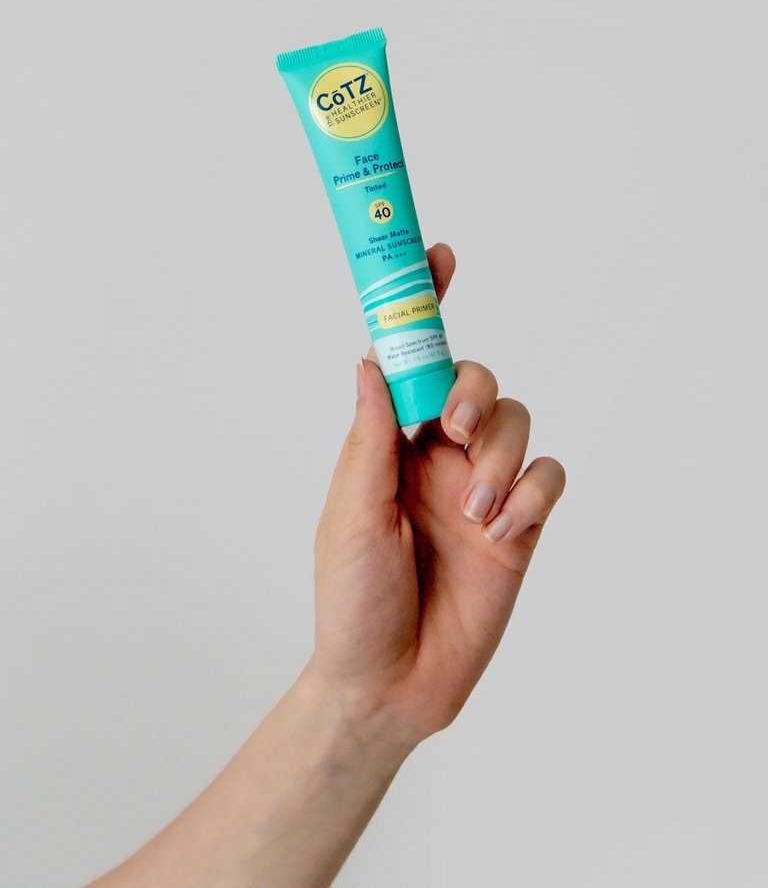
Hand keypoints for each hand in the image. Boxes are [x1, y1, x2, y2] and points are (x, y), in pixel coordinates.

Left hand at [308, 244, 565, 749]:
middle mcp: (438, 454)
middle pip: (475, 379)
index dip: (426, 306)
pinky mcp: (520, 525)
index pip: (412, 361)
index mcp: (391, 441)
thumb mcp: (349, 511)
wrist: (390, 681)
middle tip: (453, 426)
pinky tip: (501, 532)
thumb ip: (370, 436)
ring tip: (474, 510)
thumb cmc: (351, 598)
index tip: (437, 254)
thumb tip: (370, 359)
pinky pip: (548, 478)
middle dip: (472, 388)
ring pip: (517, 421)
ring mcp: (482, 487)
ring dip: (500, 456)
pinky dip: (530, 494)